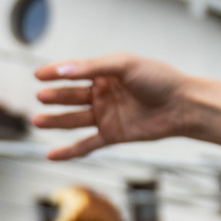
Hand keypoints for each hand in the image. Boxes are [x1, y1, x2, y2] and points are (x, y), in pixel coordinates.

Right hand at [32, 55, 216, 157]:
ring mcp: (106, 115)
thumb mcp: (125, 65)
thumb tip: (62, 70)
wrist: (183, 105)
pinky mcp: (113, 135)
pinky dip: (69, 151)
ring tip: (38, 121)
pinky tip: (50, 155)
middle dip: (55, 97)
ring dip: (55, 121)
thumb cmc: (159, 79)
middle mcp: (103, 94)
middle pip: (71, 96)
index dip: (55, 73)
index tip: (38, 75)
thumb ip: (93, 67)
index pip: (74, 72)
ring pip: (74, 120)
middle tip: (42, 97)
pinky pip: (86, 144)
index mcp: (105, 73)